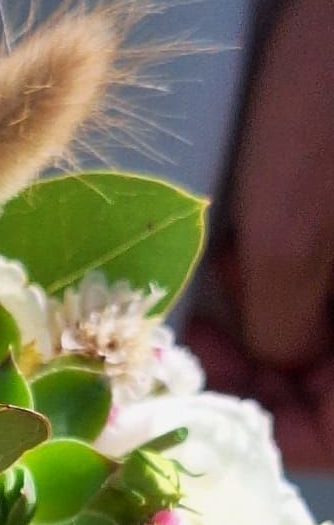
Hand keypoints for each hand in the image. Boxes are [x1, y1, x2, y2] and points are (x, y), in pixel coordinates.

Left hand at [195, 0, 333, 465]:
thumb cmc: (332, 92)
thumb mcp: (290, 226)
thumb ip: (275, 321)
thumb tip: (265, 366)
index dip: (277, 431)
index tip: (209, 396)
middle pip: (327, 382)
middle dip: (262, 367)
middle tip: (203, 329)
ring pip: (319, 334)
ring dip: (265, 320)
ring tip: (227, 269)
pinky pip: (323, 279)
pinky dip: (281, 273)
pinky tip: (249, 238)